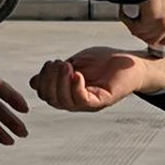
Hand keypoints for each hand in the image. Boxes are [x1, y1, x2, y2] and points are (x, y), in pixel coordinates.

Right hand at [33, 47, 162, 113]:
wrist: (131, 62)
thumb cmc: (105, 61)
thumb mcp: (75, 62)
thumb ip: (56, 72)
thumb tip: (33, 81)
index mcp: (68, 93)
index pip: (46, 94)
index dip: (43, 79)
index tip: (51, 63)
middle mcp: (77, 101)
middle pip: (52, 99)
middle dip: (49, 79)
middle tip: (58, 63)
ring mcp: (89, 103)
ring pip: (64, 102)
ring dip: (60, 81)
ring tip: (67, 65)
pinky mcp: (102, 100)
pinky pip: (82, 100)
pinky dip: (75, 87)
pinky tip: (77, 74)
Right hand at [126, 0, 164, 52]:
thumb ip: (161, 5)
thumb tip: (148, 17)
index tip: (156, 38)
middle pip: (162, 39)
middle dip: (145, 35)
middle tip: (135, 25)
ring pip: (148, 37)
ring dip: (135, 28)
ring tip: (129, 14)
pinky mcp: (157, 19)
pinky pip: (139, 30)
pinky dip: (129, 21)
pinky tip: (126, 10)